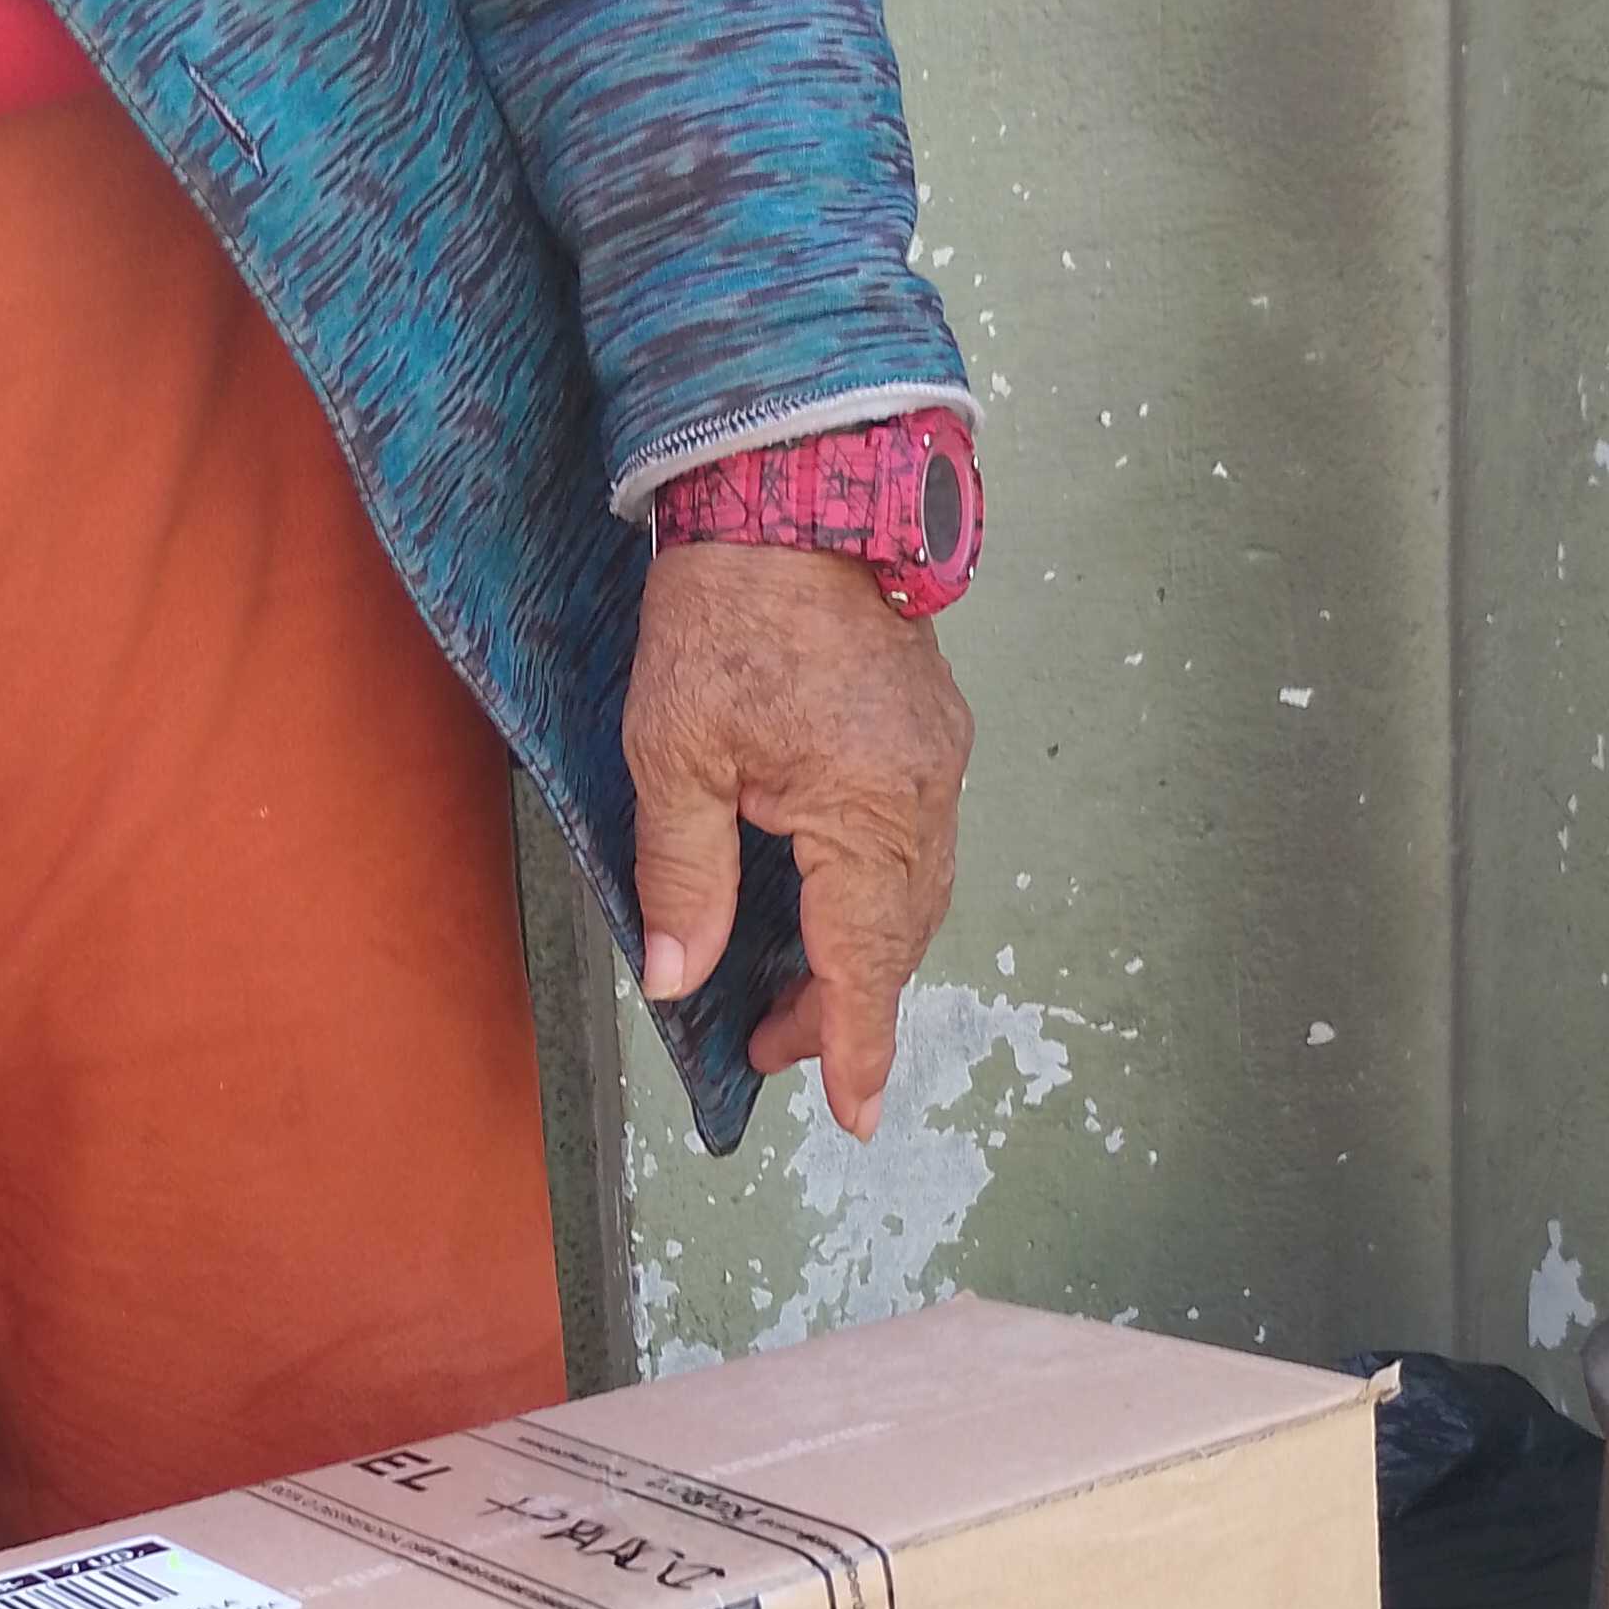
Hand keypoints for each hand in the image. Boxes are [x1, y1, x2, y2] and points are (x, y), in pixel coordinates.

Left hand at [624, 542, 973, 1139]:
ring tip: (786, 991)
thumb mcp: (674, 756)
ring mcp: (934, 760)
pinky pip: (912, 842)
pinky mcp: (926, 729)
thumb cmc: (726, 611)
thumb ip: (682, 878)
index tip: (859, 1117)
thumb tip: (679, 975)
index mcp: (864, 813)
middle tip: (768, 1049)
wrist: (790, 491)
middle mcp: (921, 796)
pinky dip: (873, 894)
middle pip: (894, 940)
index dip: (858, 1049)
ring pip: (910, 895)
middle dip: (840, 1008)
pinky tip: (821, 898)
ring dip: (857, 953)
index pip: (865, 965)